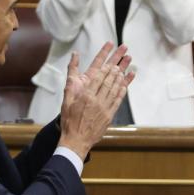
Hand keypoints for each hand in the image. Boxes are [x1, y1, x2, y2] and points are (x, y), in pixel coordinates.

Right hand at [58, 43, 134, 157]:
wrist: (76, 140)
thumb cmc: (69, 120)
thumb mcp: (66, 99)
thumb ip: (71, 80)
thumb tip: (73, 59)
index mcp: (86, 95)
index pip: (99, 76)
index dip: (107, 64)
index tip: (112, 55)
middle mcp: (97, 100)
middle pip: (109, 80)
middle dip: (117, 66)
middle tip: (125, 54)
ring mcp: (105, 108)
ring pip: (115, 88)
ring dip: (122, 76)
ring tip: (127, 65)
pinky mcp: (110, 115)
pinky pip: (118, 100)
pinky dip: (122, 90)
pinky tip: (126, 83)